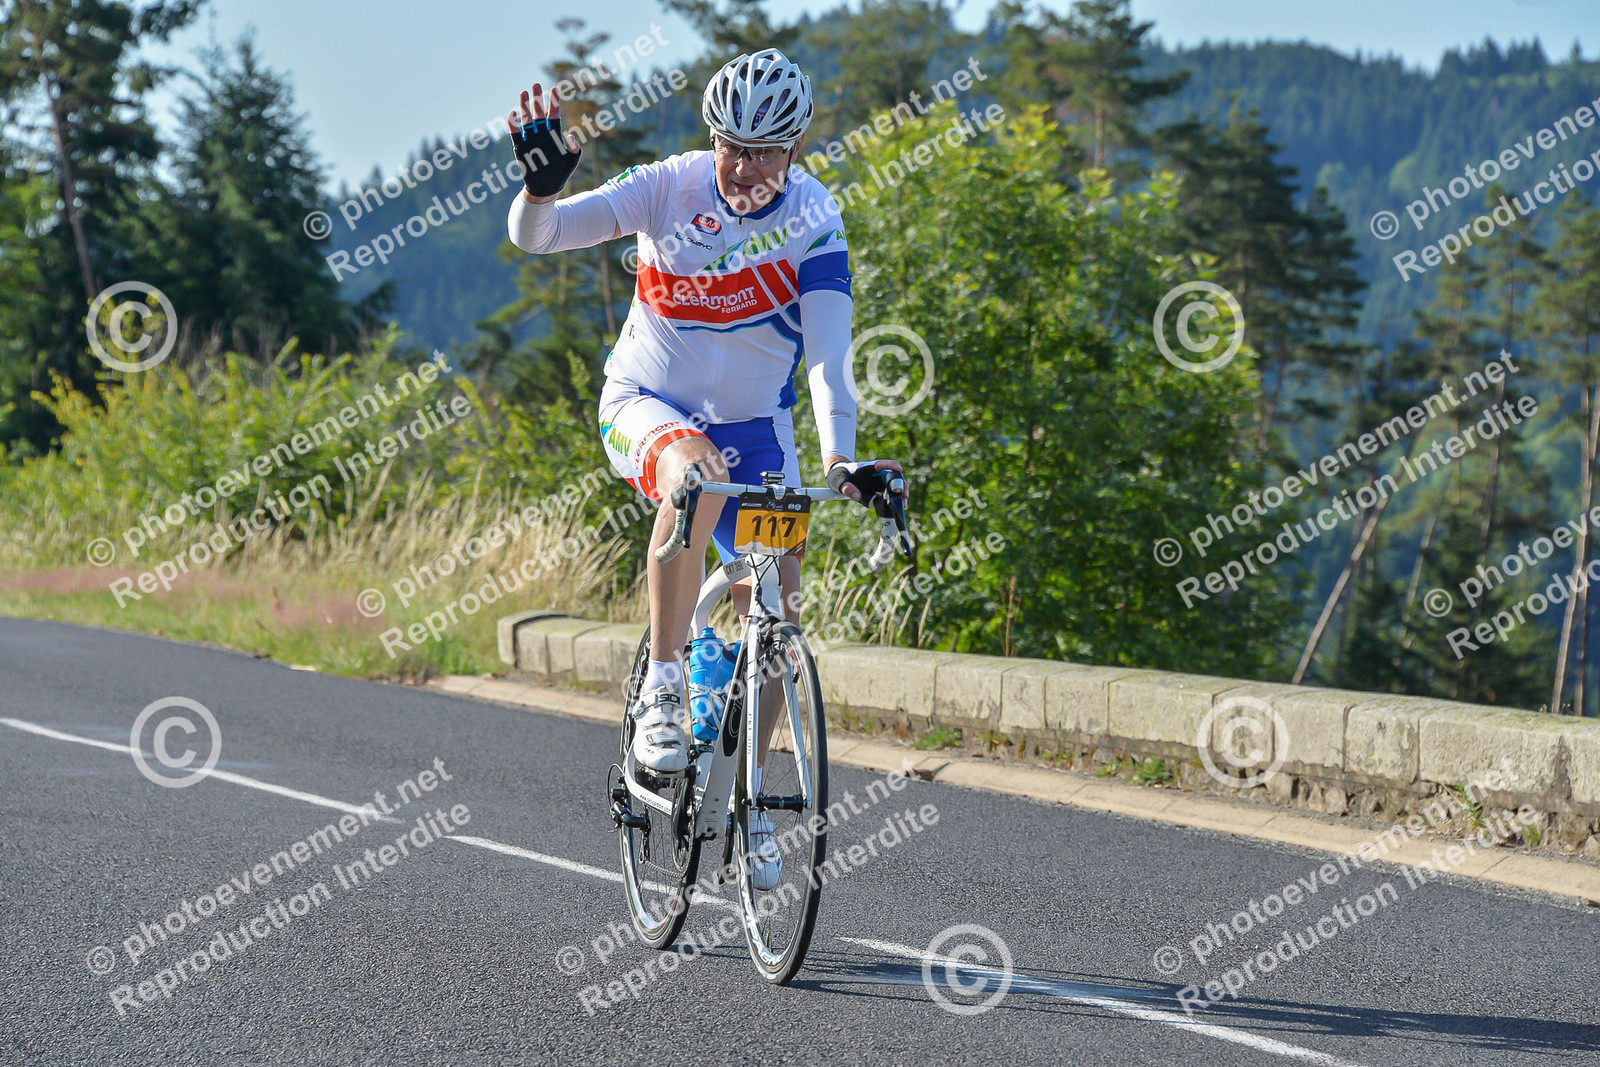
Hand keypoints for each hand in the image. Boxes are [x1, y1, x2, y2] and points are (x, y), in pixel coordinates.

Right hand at [507, 83, 581, 201]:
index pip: (554, 114)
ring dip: (524, 107)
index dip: (554, 102)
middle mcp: (541, 133)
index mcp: (554, 134)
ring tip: (523, 93)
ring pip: (526, 119)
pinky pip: (516, 133)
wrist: (546, 187)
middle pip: (539, 112)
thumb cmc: (561, 173)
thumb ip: (575, 148)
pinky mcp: (520, 147)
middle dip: (537, 99)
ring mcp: (530, 139)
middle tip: (535, 84)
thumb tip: (570, 136)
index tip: (555, 89)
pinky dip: (514, 124)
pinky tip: (513, 113)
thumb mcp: (572, 161)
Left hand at [825, 458, 907, 505]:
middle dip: (901, 484)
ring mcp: (881, 480)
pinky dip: (896, 498)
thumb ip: (847, 488)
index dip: (892, 465)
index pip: (882, 464)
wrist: (841, 476)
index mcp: (869, 467)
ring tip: (904, 503)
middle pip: (894, 475)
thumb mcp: (840, 482)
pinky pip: (891, 492)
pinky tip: (899, 505)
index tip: (900, 469)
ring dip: (901, 492)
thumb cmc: (841, 476)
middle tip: (904, 495)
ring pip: (895, 484)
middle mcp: (878, 472)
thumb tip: (857, 496)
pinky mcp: (881, 487)